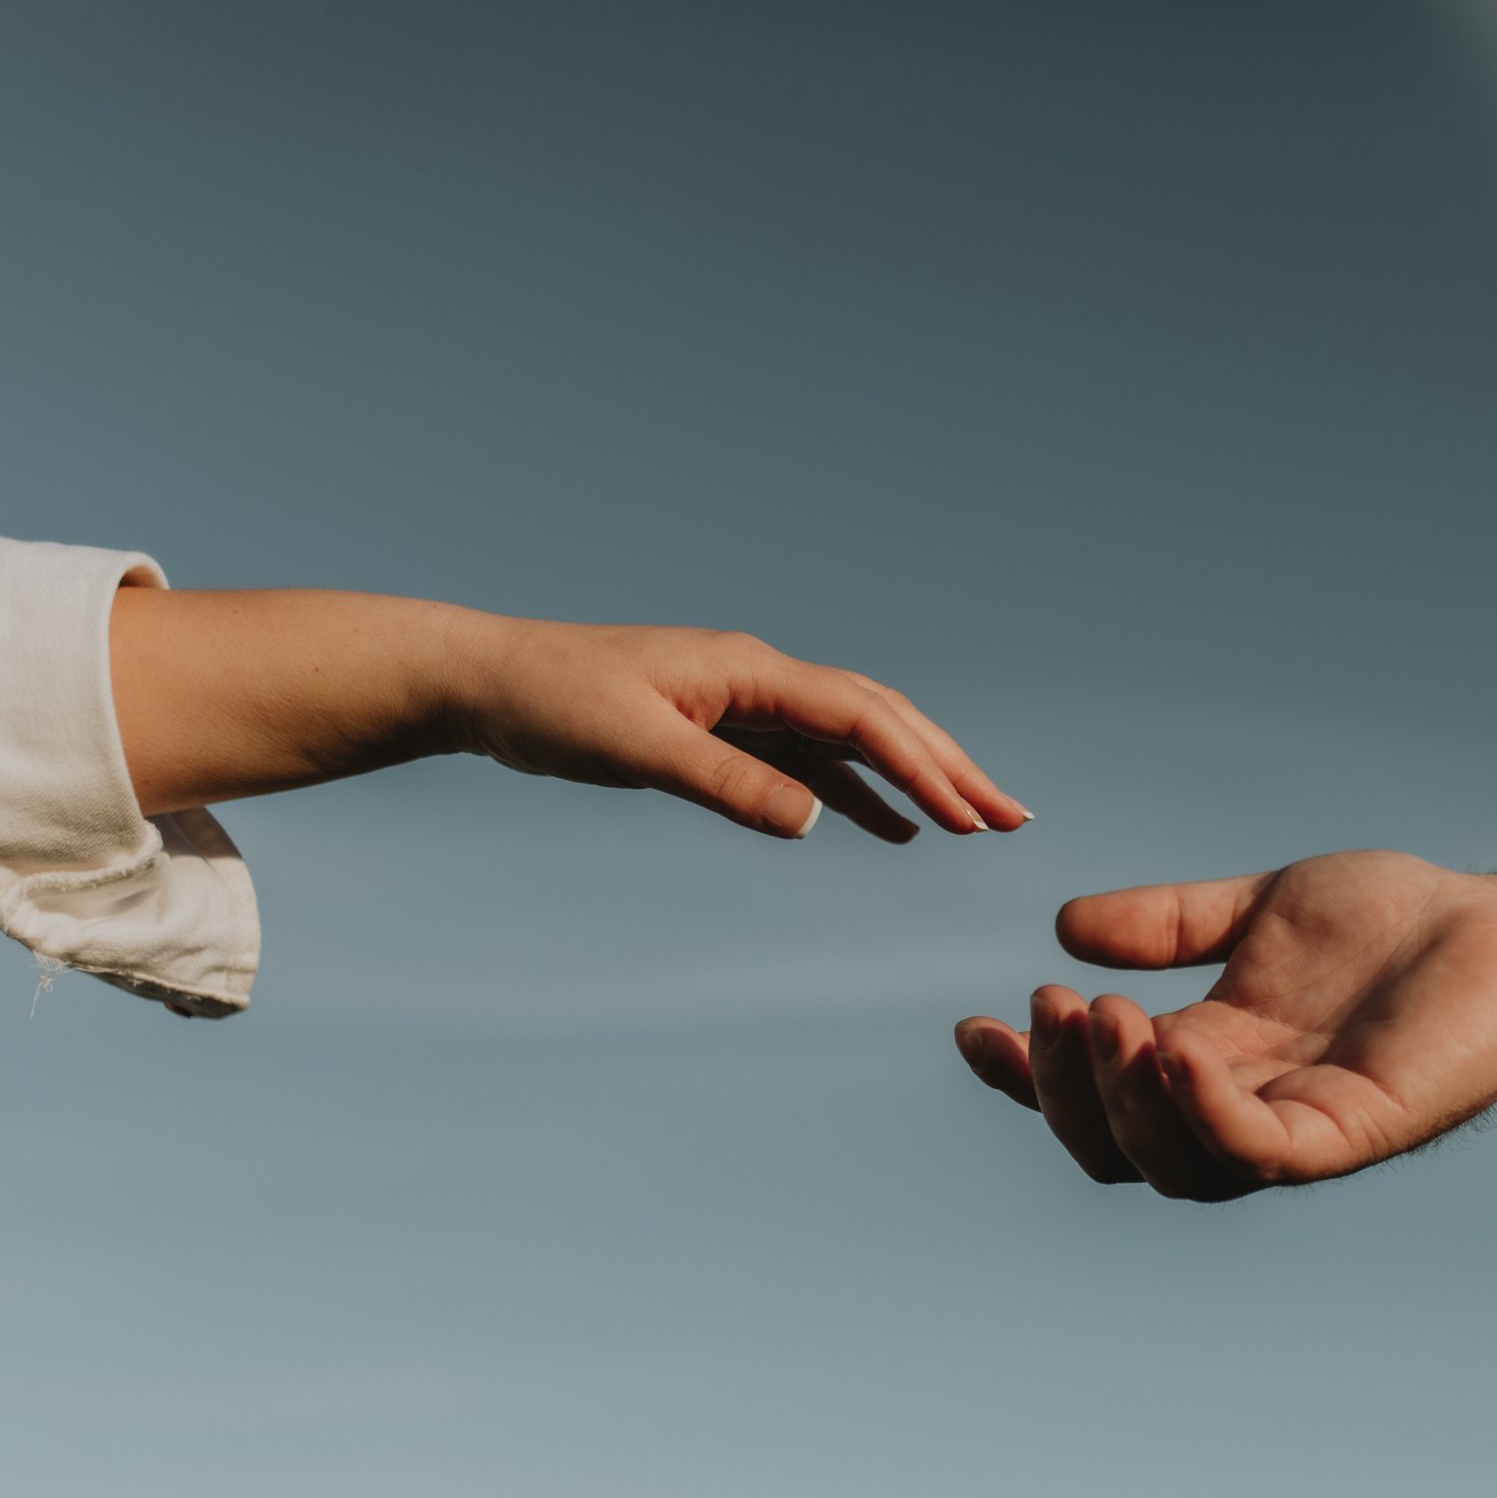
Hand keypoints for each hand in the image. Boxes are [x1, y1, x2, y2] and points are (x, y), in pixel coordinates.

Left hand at [447, 616, 1027, 840]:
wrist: (485, 682)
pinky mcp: (720, 728)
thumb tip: (817, 819)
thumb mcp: (637, 748)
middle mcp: (758, 676)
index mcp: (748, 669)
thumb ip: (727, 784)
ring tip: (976, 823)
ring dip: (915, 777)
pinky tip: (889, 828)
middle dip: (948, 766)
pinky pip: (810, 760)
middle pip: (878, 718)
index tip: (973, 816)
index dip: (924, 765)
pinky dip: (857, 791)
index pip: (860, 715)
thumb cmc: (550, 704)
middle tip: (1012, 818)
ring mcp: (743, 701)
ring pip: (851, 739)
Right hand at [953, 840, 1496, 1199]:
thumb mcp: (1258, 910)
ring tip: (1104, 1017)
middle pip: (1116, 1150)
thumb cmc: (1399, 923)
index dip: (1024, 1079)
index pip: (1094, 1100)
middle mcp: (1241, 1110)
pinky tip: (1174, 1047)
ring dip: (1118, 1101)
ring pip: (1174, 1164)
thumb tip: (1064, 928)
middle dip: (1061, 1090)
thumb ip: (1170, 923)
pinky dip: (1203, 1111)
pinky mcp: (1353, 1133)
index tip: (971, 1027)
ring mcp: (1295, 1130)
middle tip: (1051, 1008)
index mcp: (1208, 1064)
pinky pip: (1259, 1153)